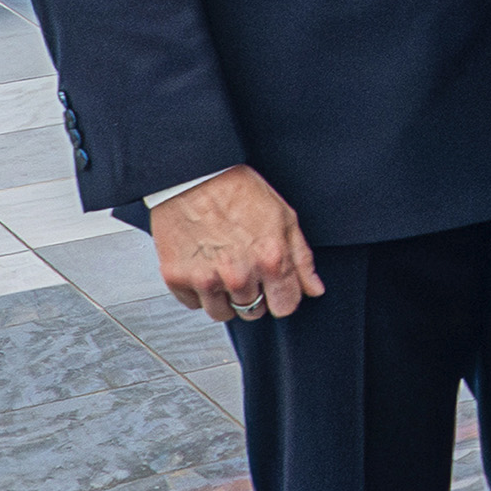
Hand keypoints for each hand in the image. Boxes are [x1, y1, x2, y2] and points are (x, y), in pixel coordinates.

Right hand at [154, 167, 323, 323]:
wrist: (194, 176)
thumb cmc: (238, 191)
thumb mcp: (284, 218)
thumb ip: (301, 259)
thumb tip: (314, 289)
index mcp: (270, 260)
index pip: (285, 307)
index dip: (282, 298)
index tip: (276, 288)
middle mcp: (238, 275)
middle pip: (253, 312)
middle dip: (254, 295)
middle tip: (247, 270)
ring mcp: (205, 279)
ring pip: (222, 313)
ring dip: (225, 297)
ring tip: (224, 268)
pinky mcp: (177, 278)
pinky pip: (193, 304)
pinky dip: (199, 291)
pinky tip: (203, 266)